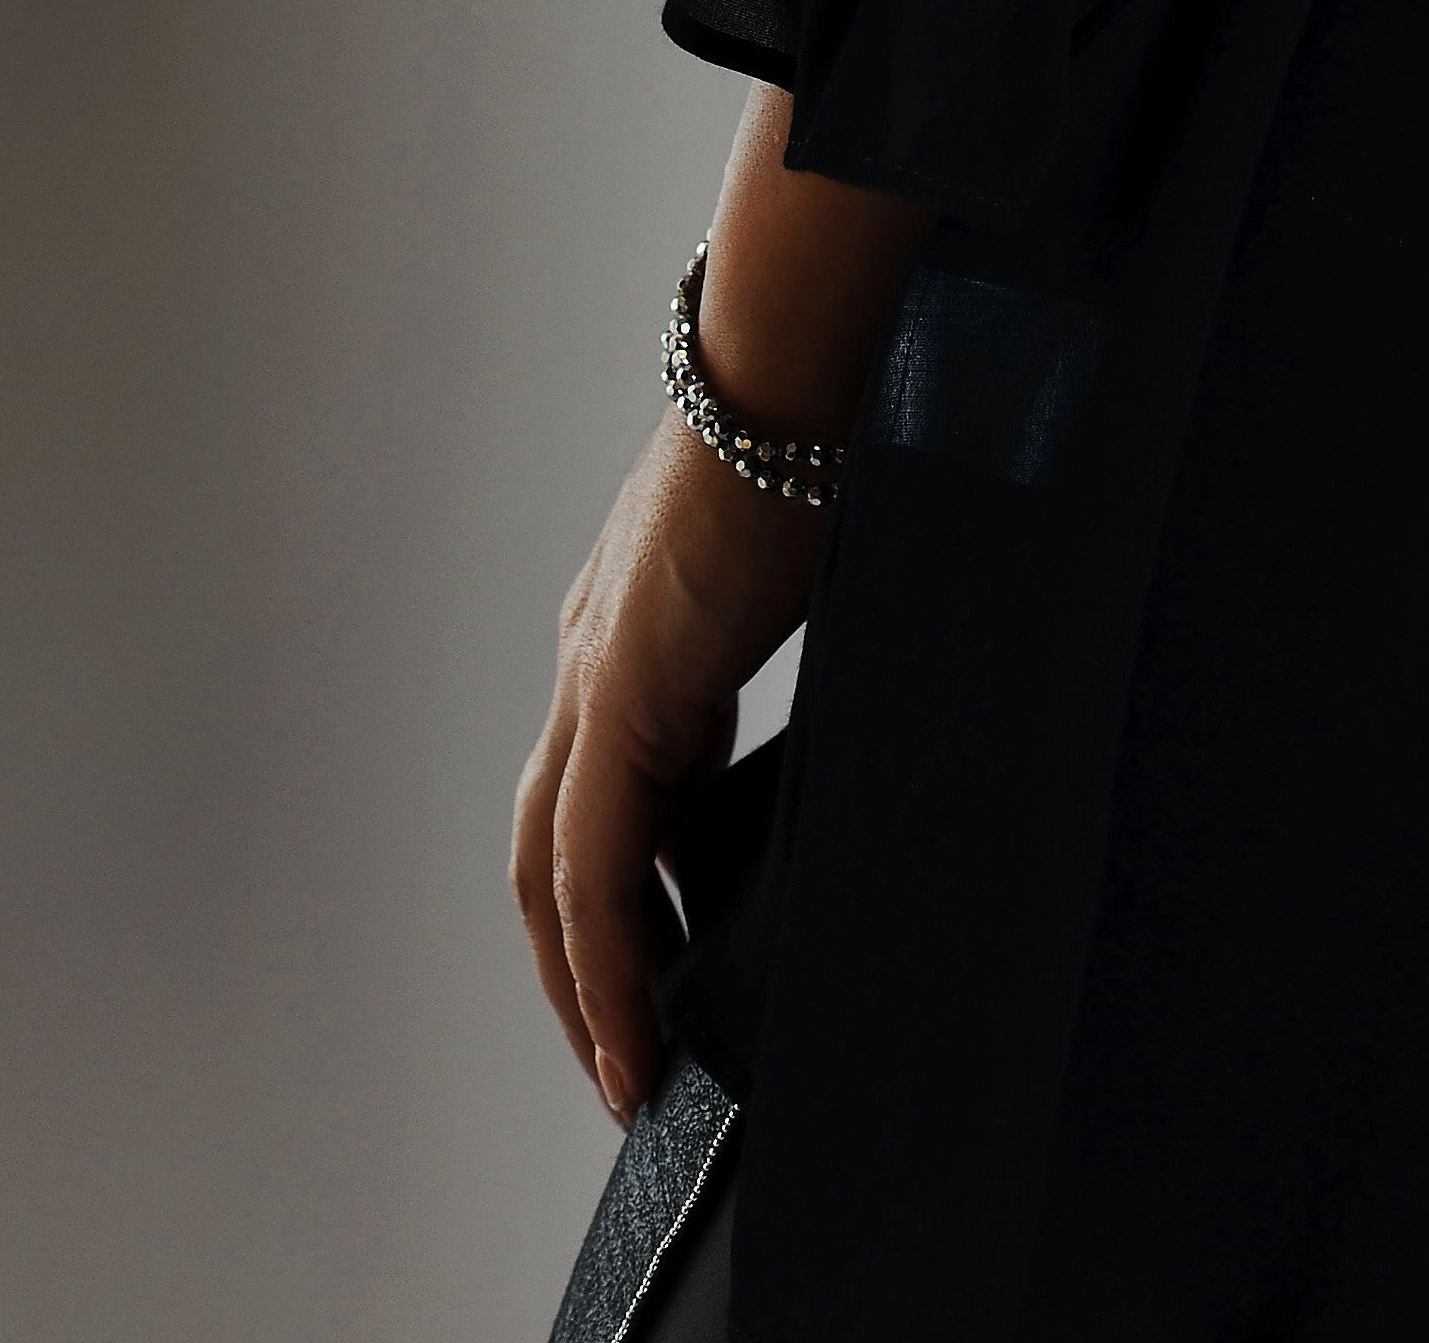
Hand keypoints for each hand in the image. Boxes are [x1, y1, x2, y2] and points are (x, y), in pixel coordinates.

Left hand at [512, 415, 819, 1120]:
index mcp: (637, 625)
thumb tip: (876, 690)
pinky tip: (636, 1027)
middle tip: (627, 1055)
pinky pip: (590, 869)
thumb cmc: (827, 427)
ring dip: (585, 982)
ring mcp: (594, 674)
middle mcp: (593, 655)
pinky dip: (606, 961)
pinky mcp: (618, 692)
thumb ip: (807, 643)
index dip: (627, 892)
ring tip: (627, 1070)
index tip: (668, 973)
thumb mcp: (811, 568)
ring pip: (554, 874)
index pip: (607, 791)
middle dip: (584, 964)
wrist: (799, 357)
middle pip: (552, 850)